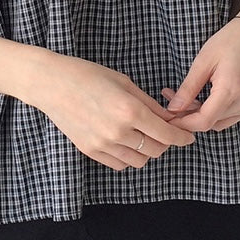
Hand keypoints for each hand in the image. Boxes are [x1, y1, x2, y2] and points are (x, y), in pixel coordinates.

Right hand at [30, 54, 197, 170]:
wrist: (51, 83)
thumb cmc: (88, 75)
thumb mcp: (124, 83)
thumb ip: (149, 104)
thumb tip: (170, 118)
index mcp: (130, 110)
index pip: (167, 134)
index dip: (182, 137)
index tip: (188, 136)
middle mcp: (118, 131)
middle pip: (156, 150)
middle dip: (165, 142)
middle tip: (164, 131)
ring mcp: (103, 144)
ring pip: (139, 160)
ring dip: (147, 150)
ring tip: (142, 135)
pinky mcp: (90, 151)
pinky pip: (120, 163)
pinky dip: (128, 156)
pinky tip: (125, 141)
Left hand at [160, 18, 239, 131]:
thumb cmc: (231, 41)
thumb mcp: (203, 61)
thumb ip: (188, 88)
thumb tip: (173, 109)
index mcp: (231, 89)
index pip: (204, 121)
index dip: (182, 123)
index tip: (167, 117)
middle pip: (209, 123)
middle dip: (186, 116)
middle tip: (170, 99)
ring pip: (217, 122)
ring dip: (198, 115)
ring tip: (183, 98)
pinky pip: (227, 117)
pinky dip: (211, 112)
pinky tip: (199, 99)